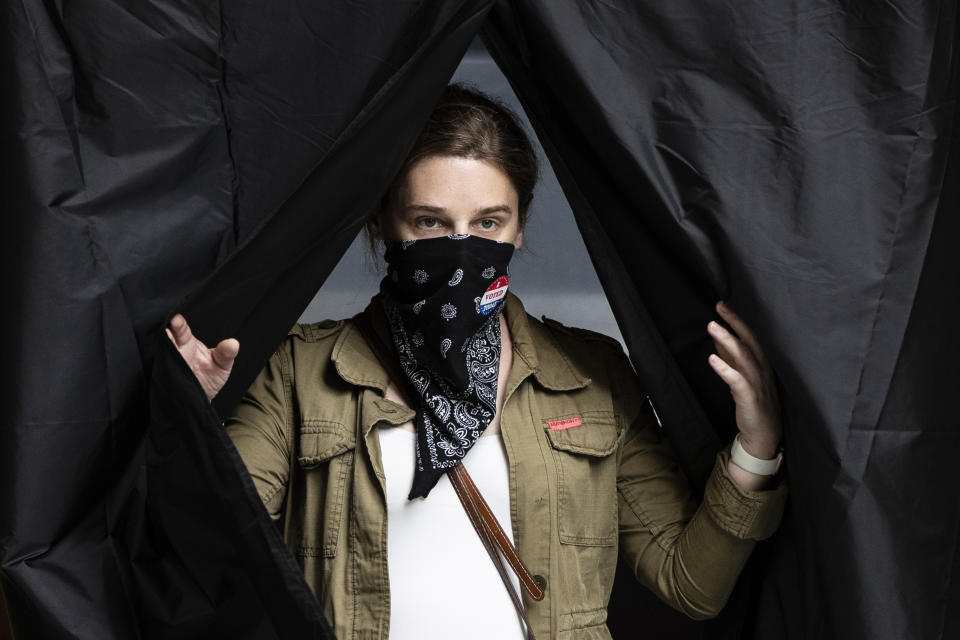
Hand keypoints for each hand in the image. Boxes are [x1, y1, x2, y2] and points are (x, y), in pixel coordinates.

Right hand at [166, 313, 238, 401]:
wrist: (200, 397)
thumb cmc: (211, 377)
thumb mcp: (222, 364)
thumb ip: (226, 354)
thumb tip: (234, 343)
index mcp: (187, 342)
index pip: (181, 330)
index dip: (178, 324)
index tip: (176, 319)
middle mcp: (175, 351)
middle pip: (167, 338)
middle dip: (166, 333)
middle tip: (166, 328)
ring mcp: (168, 364)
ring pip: (161, 352)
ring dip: (162, 347)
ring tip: (163, 339)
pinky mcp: (165, 377)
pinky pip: (160, 370)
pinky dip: (161, 365)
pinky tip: (163, 362)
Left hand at [706, 301, 781, 459]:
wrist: (764, 435)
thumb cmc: (754, 403)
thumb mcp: (743, 376)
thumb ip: (732, 357)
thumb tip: (718, 337)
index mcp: (763, 364)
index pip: (751, 337)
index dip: (737, 321)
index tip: (722, 305)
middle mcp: (763, 370)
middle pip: (749, 342)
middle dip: (734, 323)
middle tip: (719, 306)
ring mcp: (758, 383)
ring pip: (743, 357)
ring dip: (727, 340)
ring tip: (712, 326)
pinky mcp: (750, 398)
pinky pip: (737, 381)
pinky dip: (725, 369)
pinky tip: (712, 359)